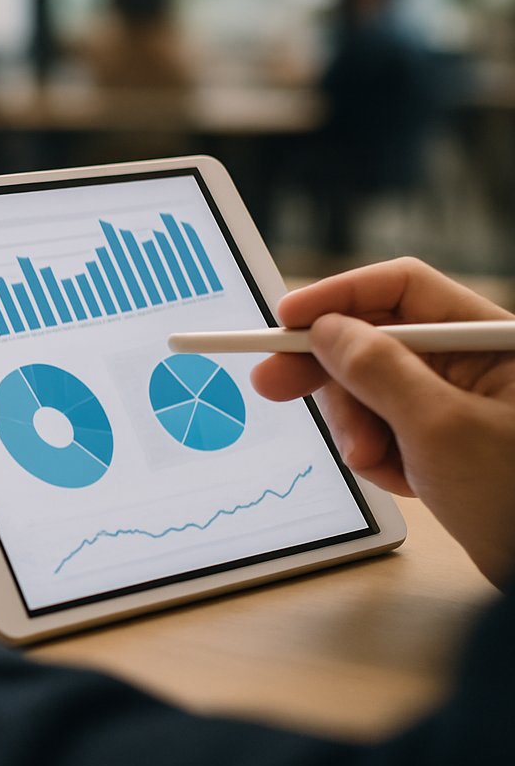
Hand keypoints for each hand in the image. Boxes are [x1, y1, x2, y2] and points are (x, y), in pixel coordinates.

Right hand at [251, 257, 514, 585]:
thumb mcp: (440, 428)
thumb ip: (377, 369)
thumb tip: (326, 330)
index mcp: (491, 340)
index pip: (403, 288)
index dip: (339, 297)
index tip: (286, 320)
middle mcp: (475, 363)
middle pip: (377, 338)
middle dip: (331, 370)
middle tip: (275, 384)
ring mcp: (458, 403)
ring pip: (373, 388)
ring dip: (357, 424)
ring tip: (370, 458)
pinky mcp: (444, 440)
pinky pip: (385, 428)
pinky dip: (378, 452)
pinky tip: (399, 476)